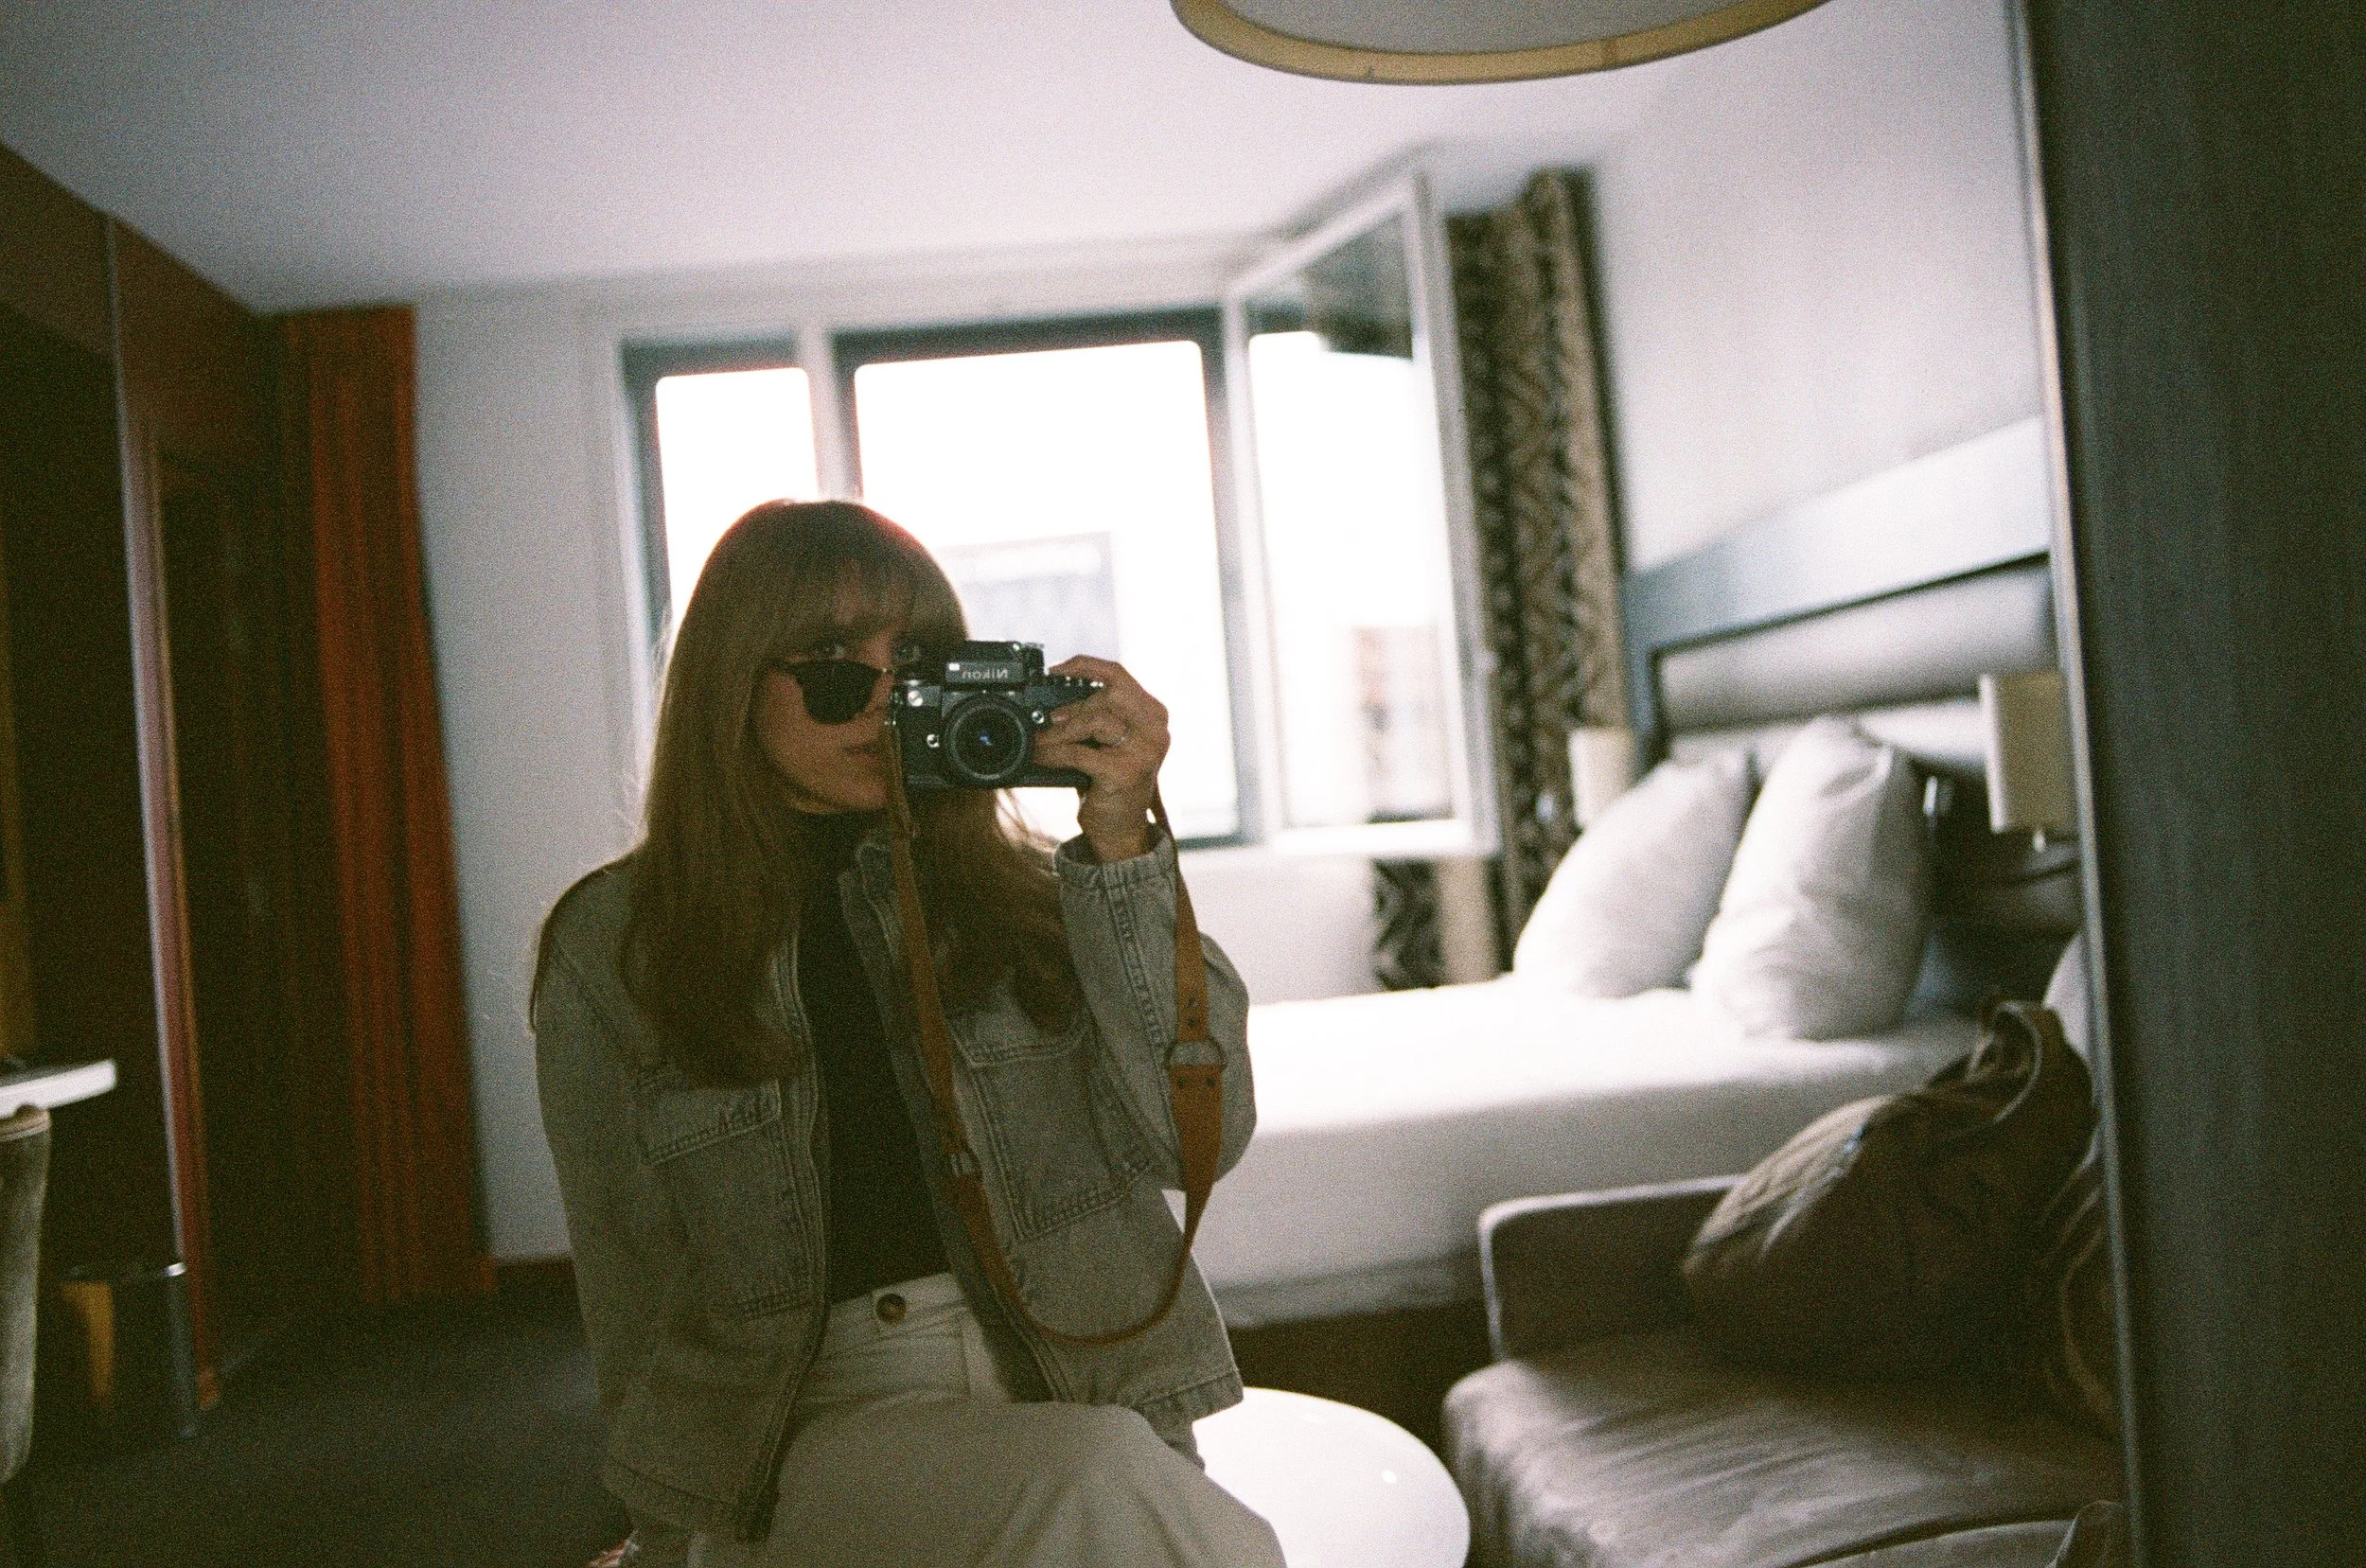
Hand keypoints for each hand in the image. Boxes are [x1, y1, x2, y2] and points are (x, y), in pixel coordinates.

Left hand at [1034, 656, 1168, 862]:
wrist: (1121, 830)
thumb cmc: (1113, 781)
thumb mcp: (1112, 742)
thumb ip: (1099, 715)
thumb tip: (1055, 698)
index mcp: (1154, 715)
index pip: (1119, 675)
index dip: (1085, 665)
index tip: (1056, 669)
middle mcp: (1155, 730)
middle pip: (1107, 694)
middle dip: (1073, 706)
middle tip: (1050, 718)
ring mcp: (1143, 752)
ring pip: (1094, 720)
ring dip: (1060, 730)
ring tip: (1041, 739)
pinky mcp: (1123, 773)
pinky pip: (1078, 752)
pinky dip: (1052, 752)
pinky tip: (1038, 755)